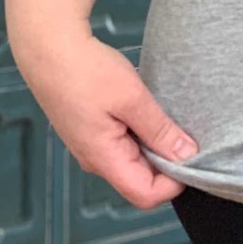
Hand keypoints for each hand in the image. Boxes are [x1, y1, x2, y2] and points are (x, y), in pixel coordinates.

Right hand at [11, 26, 199, 208]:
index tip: (193, 154)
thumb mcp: (132, 99)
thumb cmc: (88, 72)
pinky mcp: (89, 130)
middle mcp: (95, 160)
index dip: (175, 182)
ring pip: (132, 161)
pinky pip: (122, 144)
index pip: (146, 195)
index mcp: (104, 159)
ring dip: (154, 145)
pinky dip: (140, 133)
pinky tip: (147, 110)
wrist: (49, 48)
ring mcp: (90, 146)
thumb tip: (187, 156)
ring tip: (167, 117)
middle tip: (185, 131)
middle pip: (140, 180)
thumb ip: (160, 130)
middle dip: (167, 163)